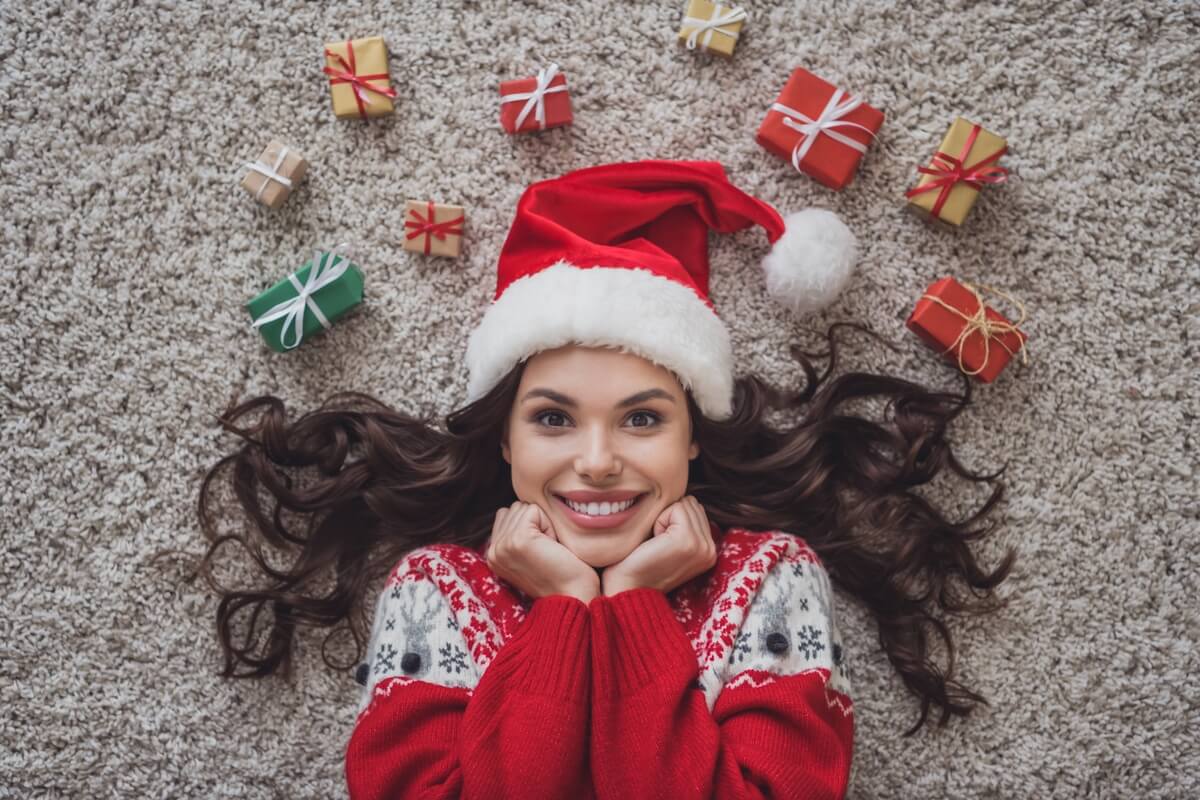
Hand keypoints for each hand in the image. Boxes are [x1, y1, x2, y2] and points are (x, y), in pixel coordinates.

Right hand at [486, 501, 599, 602]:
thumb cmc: (562, 574)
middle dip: (536, 523)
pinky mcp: (518, 540)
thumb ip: (518, 532)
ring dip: (543, 523)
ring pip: (524, 508)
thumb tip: (520, 506)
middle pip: (515, 508)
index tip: (541, 552)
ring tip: (549, 549)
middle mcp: (493, 551)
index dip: (531, 526)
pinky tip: (553, 546)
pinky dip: (548, 524)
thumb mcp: (531, 552)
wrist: (574, 596)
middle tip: (547, 550)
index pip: (507, 515)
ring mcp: (503, 546)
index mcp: (493, 555)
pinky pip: (534, 510)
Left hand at [601, 495, 716, 595]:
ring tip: (657, 544)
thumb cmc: (639, 562)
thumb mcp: (668, 542)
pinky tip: (654, 542)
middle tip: (657, 544)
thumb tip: (684, 497)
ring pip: (685, 504)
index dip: (671, 519)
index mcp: (709, 550)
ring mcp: (702, 546)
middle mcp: (711, 550)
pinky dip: (659, 520)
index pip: (695, 509)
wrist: (626, 587)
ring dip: (664, 519)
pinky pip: (676, 508)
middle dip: (669, 517)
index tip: (661, 544)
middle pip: (691, 504)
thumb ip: (683, 523)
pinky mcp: (689, 541)